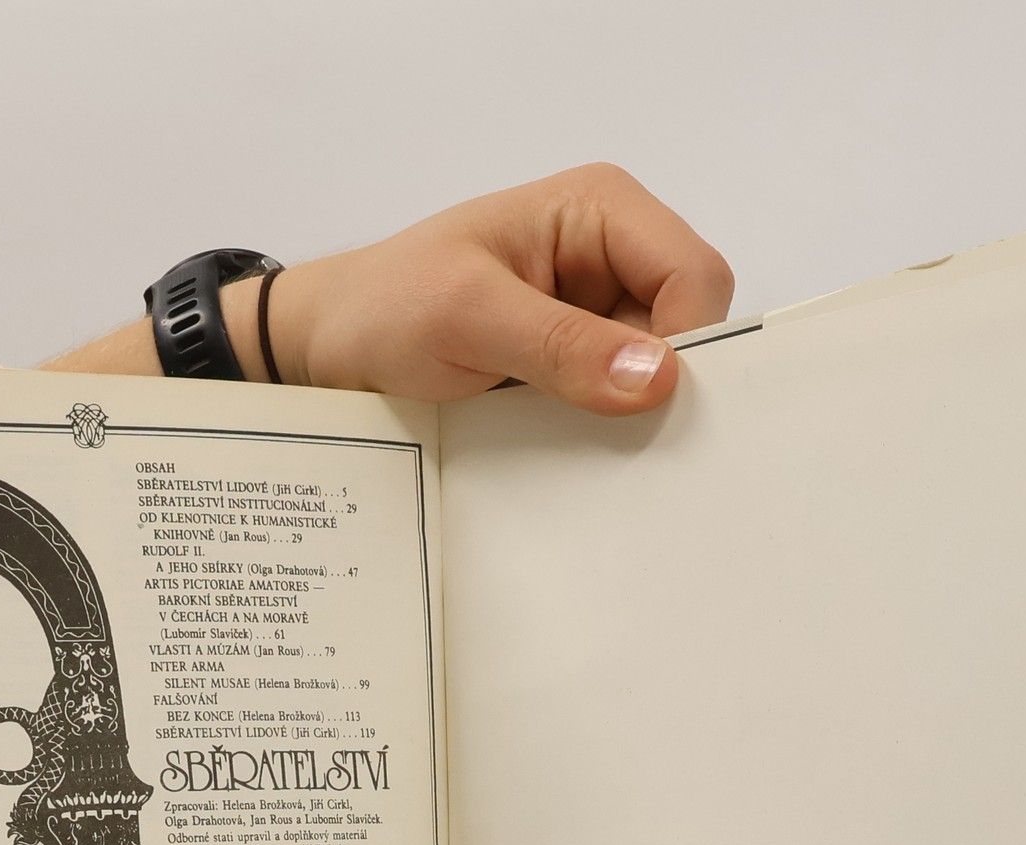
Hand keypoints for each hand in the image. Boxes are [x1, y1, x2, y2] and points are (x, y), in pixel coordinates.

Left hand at [264, 163, 734, 414]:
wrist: (329, 351)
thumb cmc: (385, 308)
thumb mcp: (467, 316)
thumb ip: (562, 345)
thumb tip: (658, 378)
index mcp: (602, 210)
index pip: (695, 276)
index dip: (688, 344)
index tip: (644, 406)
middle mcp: (613, 257)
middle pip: (690, 330)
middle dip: (660, 387)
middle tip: (607, 437)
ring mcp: (597, 317)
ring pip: (659, 378)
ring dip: (627, 419)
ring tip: (572, 444)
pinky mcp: (577, 368)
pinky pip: (618, 407)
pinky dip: (601, 435)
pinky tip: (567, 453)